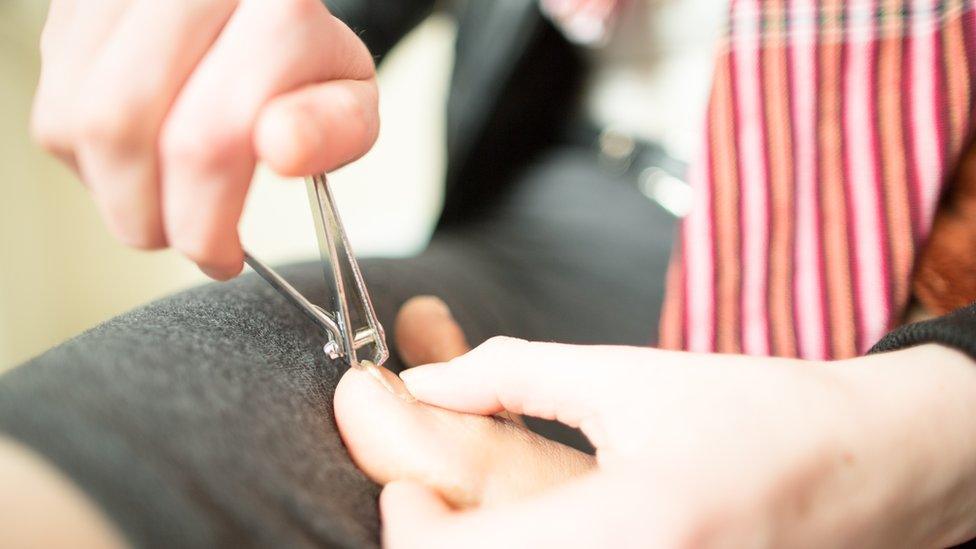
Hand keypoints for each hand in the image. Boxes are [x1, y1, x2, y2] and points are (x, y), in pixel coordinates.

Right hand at [31, 0, 378, 278]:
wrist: (260, 3)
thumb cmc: (304, 53)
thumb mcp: (349, 92)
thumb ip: (334, 127)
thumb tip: (285, 149)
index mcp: (271, 5)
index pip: (210, 136)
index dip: (205, 222)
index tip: (222, 256)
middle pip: (120, 126)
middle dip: (145, 215)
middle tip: (182, 237)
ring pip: (73, 119)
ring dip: (111, 190)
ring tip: (160, 201)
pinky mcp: (75, 8)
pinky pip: (53, 104)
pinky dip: (88, 156)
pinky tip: (138, 158)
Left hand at [381, 339, 975, 547]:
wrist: (865, 471)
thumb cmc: (765, 420)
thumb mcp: (629, 379)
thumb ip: (512, 375)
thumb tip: (423, 378)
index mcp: (626, 535)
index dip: (409, 518)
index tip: (401, 472)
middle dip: (430, 512)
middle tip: (408, 460)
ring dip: (469, 519)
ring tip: (448, 467)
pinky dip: (515, 524)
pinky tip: (504, 483)